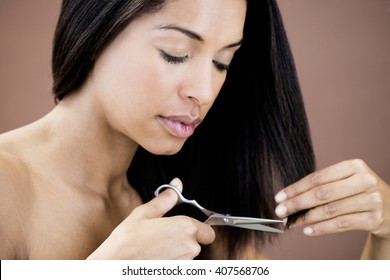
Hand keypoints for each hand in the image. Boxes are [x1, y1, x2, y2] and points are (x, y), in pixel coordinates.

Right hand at [88, 178, 214, 258]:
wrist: (114, 266)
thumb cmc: (126, 242)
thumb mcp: (144, 213)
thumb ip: (165, 200)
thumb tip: (176, 185)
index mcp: (185, 228)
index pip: (208, 232)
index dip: (199, 229)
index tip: (185, 229)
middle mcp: (190, 248)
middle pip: (197, 244)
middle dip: (184, 240)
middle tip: (162, 236)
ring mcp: (184, 264)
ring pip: (187, 256)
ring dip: (176, 252)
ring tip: (155, 247)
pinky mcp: (176, 273)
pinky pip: (179, 266)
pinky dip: (170, 262)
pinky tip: (154, 258)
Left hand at [274, 159, 389, 237]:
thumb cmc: (358, 191)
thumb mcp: (345, 181)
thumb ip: (321, 186)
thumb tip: (288, 199)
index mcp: (353, 166)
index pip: (318, 178)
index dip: (296, 188)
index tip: (279, 197)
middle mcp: (364, 180)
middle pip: (322, 194)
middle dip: (297, 203)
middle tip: (280, 211)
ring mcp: (371, 200)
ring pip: (331, 210)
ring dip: (307, 218)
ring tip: (292, 222)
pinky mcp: (374, 219)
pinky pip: (341, 224)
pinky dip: (322, 228)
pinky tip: (308, 230)